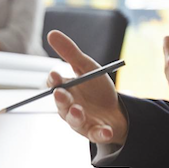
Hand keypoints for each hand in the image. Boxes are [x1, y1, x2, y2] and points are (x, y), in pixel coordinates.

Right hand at [45, 30, 127, 144]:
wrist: (116, 108)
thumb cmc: (97, 88)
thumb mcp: (87, 67)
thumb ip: (70, 53)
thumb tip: (52, 33)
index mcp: (66, 90)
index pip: (54, 85)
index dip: (53, 80)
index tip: (55, 75)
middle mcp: (69, 107)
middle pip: (61, 104)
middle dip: (61, 99)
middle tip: (60, 93)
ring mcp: (81, 121)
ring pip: (74, 121)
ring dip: (75, 116)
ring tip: (78, 109)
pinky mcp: (95, 132)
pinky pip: (96, 134)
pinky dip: (101, 134)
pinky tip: (106, 131)